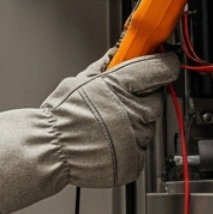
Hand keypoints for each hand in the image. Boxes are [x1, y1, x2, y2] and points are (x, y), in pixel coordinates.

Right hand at [0, 49, 178, 213]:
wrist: (48, 150)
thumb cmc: (59, 118)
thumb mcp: (79, 81)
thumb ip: (104, 66)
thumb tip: (117, 53)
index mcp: (119, 85)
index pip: (160, 69)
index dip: (164, 66)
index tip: (165, 65)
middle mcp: (132, 111)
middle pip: (156, 100)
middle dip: (143, 100)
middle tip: (119, 104)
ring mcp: (135, 137)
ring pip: (147, 127)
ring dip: (133, 125)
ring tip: (106, 127)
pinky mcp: (134, 159)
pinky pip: (140, 149)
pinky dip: (128, 147)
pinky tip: (108, 142)